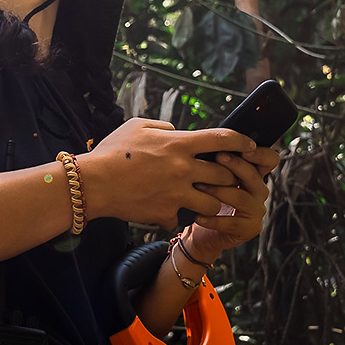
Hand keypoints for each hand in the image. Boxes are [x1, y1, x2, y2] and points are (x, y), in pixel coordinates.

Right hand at [79, 117, 254, 227]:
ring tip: (202, 199)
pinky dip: (177, 217)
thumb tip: (176, 130)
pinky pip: (181, 218)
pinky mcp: (166, 213)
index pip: (224, 139)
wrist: (93, 183)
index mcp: (179, 143)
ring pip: (212, 202)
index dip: (243, 142)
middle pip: (225, 175)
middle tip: (225, 179)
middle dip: (229, 177)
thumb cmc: (113, 151)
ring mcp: (177, 193)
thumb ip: (163, 126)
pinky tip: (167, 212)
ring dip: (211, 201)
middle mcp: (183, 168)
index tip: (251, 146)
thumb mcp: (138, 126)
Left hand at [180, 146, 279, 258]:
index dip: (260, 153)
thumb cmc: (203, 198)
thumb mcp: (209, 174)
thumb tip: (205, 141)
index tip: (242, 147)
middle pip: (254, 175)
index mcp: (253, 174)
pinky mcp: (250, 229)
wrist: (200, 232)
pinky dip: (213, 218)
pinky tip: (198, 215)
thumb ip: (214, 159)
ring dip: (218, 190)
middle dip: (234, 165)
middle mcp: (259, 191)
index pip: (270, 159)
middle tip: (216, 157)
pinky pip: (233, 222)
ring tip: (198, 187)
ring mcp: (257, 211)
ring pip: (241, 197)